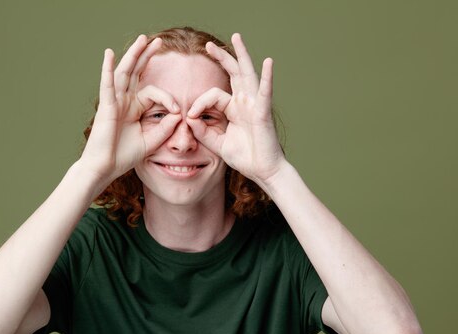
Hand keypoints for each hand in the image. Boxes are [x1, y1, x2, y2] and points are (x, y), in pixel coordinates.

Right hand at [80, 35, 181, 184]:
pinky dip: (107, 68)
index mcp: (134, 108)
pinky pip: (107, 84)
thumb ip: (165, 127)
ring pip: (125, 72)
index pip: (153, 93)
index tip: (178, 111)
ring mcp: (114, 102)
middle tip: (159, 41)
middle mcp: (124, 101)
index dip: (168, 98)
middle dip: (147, 56)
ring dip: (134, 55)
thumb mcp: (151, 141)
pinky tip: (108, 53)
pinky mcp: (106, 106)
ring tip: (143, 39)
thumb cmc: (123, 156)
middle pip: (136, 73)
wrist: (105, 168)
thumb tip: (178, 114)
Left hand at [186, 33, 284, 184]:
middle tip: (208, 45)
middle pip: (233, 73)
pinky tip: (268, 62)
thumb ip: (203, 132)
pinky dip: (267, 77)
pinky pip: (265, 93)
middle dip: (221, 57)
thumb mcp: (218, 145)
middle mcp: (245, 103)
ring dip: (242, 55)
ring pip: (247, 74)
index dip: (199, 103)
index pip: (213, 95)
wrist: (263, 171)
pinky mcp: (263, 113)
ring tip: (236, 37)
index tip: (189, 115)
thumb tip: (188, 119)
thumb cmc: (245, 158)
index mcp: (234, 109)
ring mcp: (255, 105)